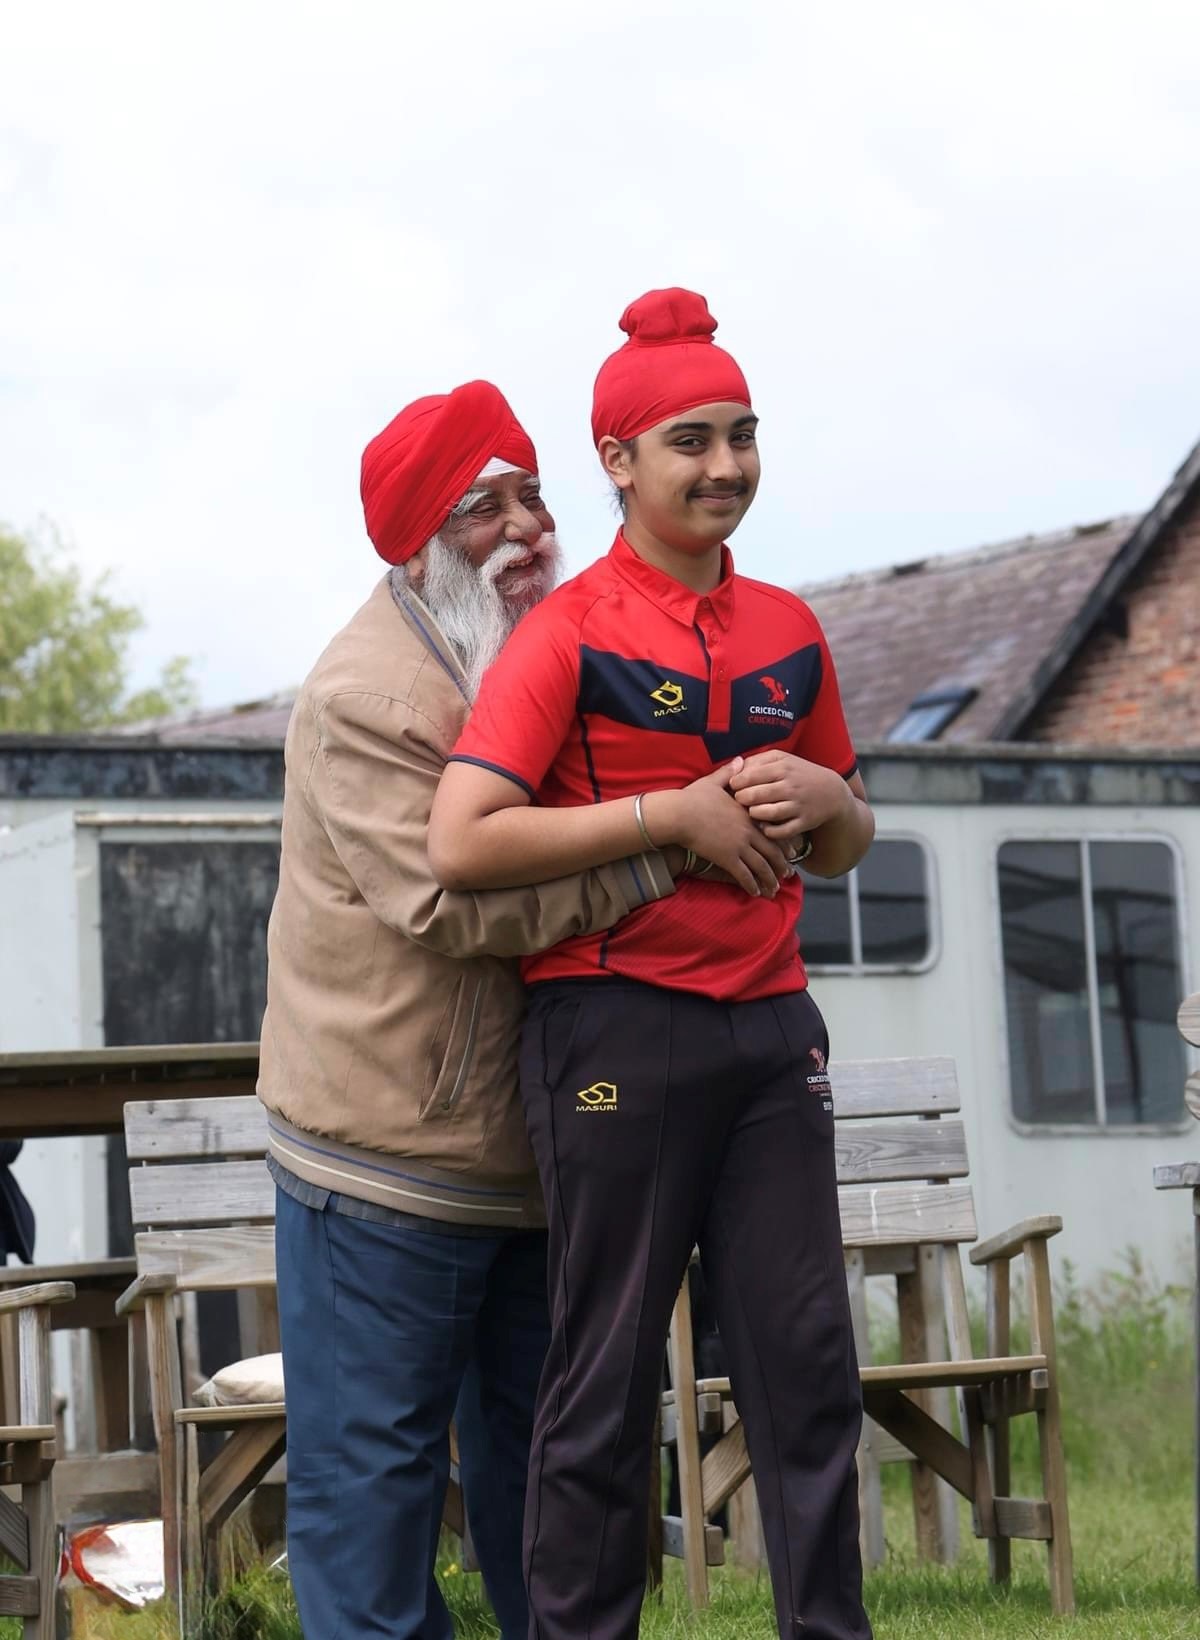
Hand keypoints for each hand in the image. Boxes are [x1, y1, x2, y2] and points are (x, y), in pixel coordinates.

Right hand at [643, 766, 792, 897]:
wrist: (679, 814)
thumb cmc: (693, 797)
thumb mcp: (714, 781)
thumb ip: (730, 773)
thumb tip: (740, 760)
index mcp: (747, 814)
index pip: (772, 831)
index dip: (783, 844)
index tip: (791, 853)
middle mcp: (747, 831)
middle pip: (771, 852)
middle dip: (781, 866)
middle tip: (788, 875)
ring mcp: (738, 846)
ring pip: (761, 867)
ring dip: (769, 880)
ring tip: (774, 890)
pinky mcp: (726, 858)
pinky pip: (744, 875)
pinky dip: (751, 885)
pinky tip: (755, 893)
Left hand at [728, 751, 851, 842]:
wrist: (831, 792)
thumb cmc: (798, 774)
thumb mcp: (782, 759)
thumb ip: (757, 760)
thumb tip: (734, 767)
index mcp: (783, 767)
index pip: (750, 775)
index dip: (736, 783)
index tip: (733, 786)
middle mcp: (790, 786)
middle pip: (755, 795)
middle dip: (741, 799)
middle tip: (739, 800)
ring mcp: (798, 805)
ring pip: (767, 813)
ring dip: (753, 814)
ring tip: (751, 811)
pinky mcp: (804, 822)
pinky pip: (781, 831)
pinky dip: (769, 831)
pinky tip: (764, 826)